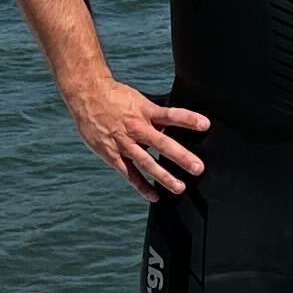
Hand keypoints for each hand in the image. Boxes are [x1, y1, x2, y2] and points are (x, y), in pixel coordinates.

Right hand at [68, 73, 208, 192]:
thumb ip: (155, 114)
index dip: (188, 119)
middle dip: (181, 156)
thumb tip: (173, 123)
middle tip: (198, 168)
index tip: (205, 125)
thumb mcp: (139, 100)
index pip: (170, 114)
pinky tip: (154, 196)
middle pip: (162, 143)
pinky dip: (141, 186)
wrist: (86, 95)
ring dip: (163, 177)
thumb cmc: (116, 97)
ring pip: (146, 162)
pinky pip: (128, 173)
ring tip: (180, 187)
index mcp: (145, 112)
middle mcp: (135, 128)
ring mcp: (123, 143)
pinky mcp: (111, 154)